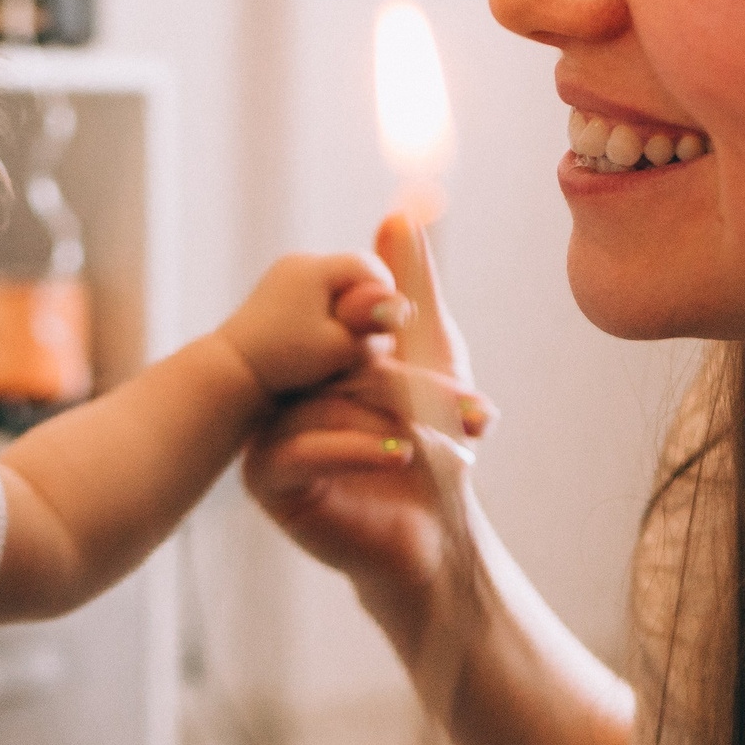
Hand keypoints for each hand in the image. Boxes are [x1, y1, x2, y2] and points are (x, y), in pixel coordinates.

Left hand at [210, 250, 403, 401]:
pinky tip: (321, 350)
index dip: (388, 301)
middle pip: (354, 278)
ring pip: (335, 290)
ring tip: (342, 350)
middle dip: (366, 307)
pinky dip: (324, 320)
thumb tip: (406, 307)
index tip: (387, 334)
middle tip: (368, 343)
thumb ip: (375, 327)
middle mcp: (297, 263)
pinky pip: (315, 300)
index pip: (372, 270)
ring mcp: (283, 276)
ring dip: (346, 315)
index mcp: (316, 268)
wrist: (230, 372)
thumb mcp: (340, 347)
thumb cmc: (286, 361)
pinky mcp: (274, 294)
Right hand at [242, 214, 492, 636]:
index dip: (395, 334)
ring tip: (451, 447)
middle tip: (476, 412)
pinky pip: (303, 449)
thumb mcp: (431, 354)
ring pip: (325, 406)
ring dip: (398, 425)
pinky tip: (402, 456)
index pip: (344, 324)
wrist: (430, 535)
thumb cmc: (434, 444)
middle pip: (336, 366)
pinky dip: (358, 449)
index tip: (443, 357)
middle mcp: (283, 391)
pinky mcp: (267, 479)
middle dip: (415, 388)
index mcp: (314, 358)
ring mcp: (268, 434)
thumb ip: (412, 287)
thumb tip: (398, 209)